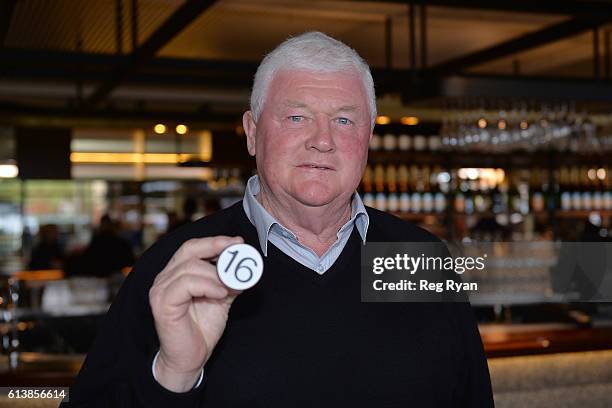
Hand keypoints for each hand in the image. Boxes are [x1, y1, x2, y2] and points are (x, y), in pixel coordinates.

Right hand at [149, 235, 243, 391]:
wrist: (190, 358)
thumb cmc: (201, 328)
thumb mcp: (221, 297)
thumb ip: (229, 280)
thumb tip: (245, 265)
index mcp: (177, 273)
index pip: (193, 247)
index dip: (215, 242)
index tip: (238, 242)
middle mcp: (165, 278)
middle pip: (190, 250)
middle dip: (216, 247)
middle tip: (237, 252)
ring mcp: (161, 289)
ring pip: (190, 267)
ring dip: (217, 273)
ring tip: (231, 285)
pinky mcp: (162, 303)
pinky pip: (186, 284)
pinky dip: (208, 285)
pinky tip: (221, 293)